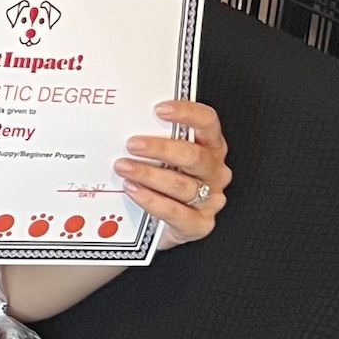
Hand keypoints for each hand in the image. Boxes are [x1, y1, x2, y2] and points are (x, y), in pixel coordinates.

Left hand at [116, 99, 230, 247]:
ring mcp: (210, 199)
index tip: (160, 110)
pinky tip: (133, 191)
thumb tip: (127, 124)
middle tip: (132, 144)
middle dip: (160, 148)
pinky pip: (175, 212)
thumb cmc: (165, 187)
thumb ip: (156, 141)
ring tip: (124, 168)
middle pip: (193, 156)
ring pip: (181, 184)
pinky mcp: (199, 224)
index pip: (208, 124)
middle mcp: (214, 172)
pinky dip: (151, 200)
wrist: (164, 228)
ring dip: (148, 175)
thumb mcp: (164, 160)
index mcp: (211, 148)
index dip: (187, 114)